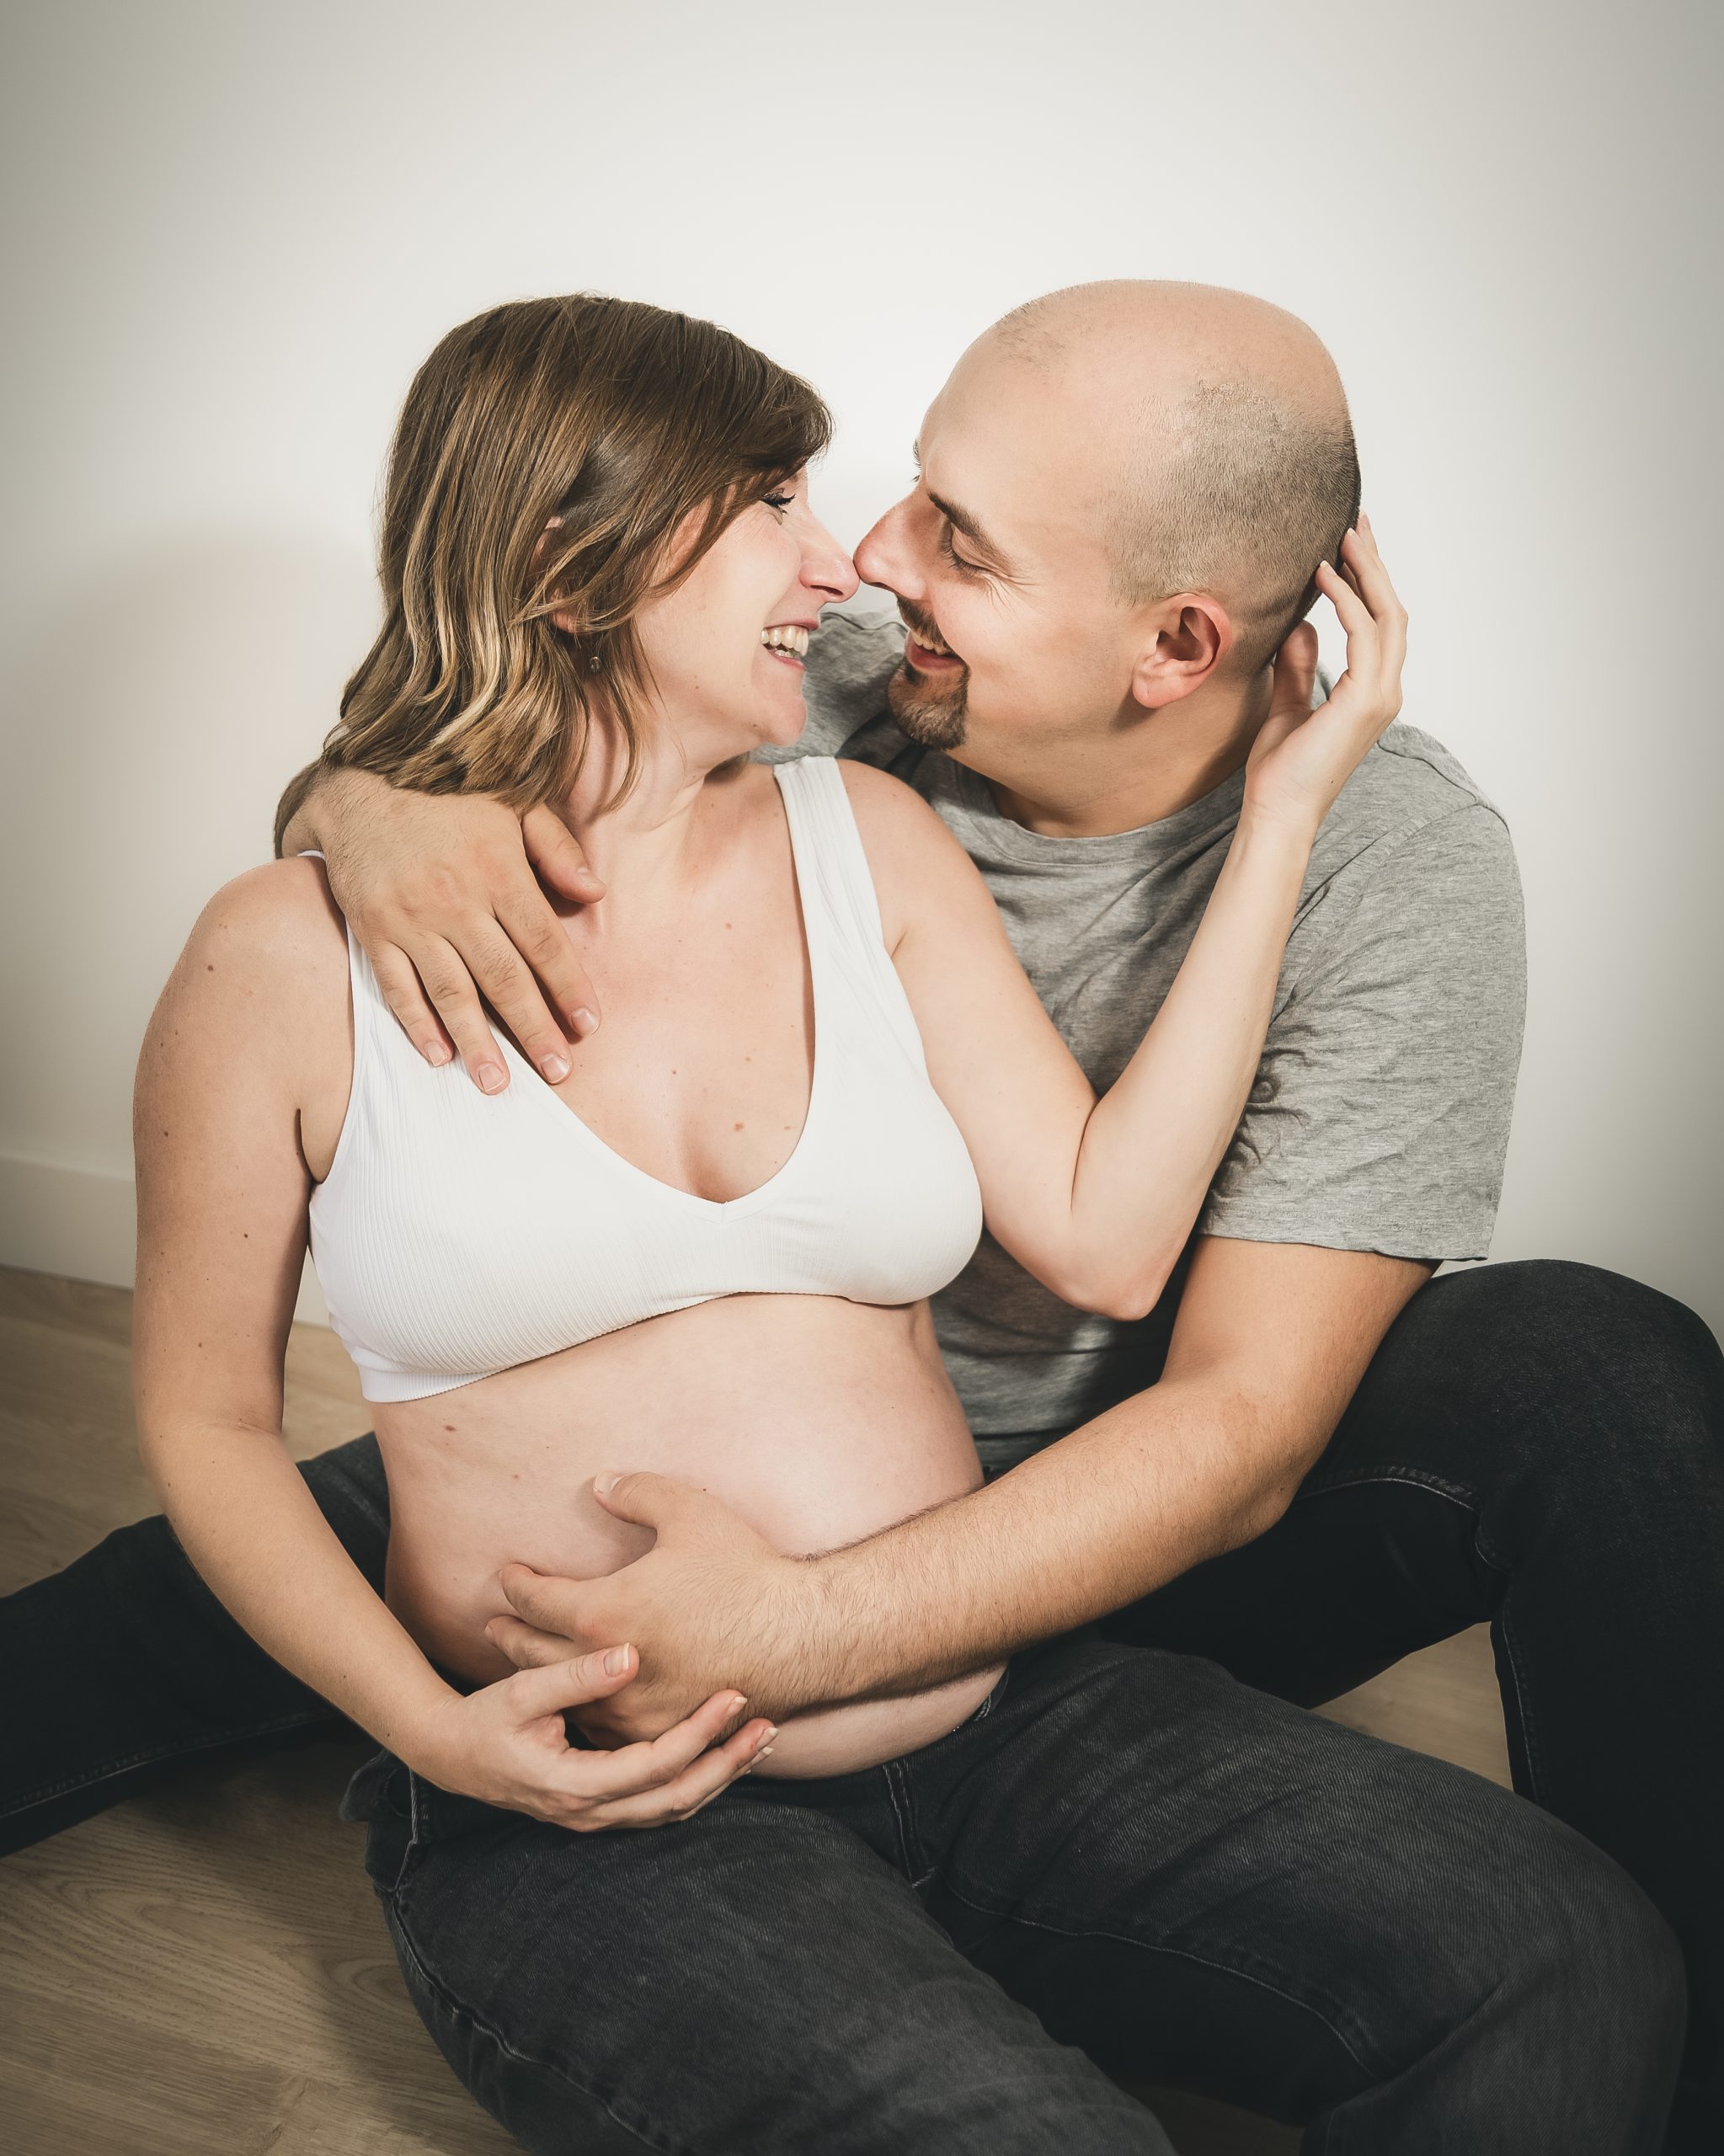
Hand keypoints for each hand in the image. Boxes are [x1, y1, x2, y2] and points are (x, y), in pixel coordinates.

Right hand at [293, 767, 607, 1089]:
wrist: (362, 780)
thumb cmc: (448, 793)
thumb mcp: (513, 802)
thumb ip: (556, 848)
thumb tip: (595, 894)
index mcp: (498, 870)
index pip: (543, 943)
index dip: (568, 987)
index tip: (589, 1026)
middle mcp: (456, 900)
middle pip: (503, 978)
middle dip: (533, 1030)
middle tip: (557, 1072)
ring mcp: (411, 919)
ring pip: (451, 992)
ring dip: (476, 1042)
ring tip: (497, 1085)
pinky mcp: (373, 929)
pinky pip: (396, 985)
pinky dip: (416, 1024)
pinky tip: (438, 1056)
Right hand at [406, 1644, 775, 1829]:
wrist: (451, 1757)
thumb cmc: (484, 1720)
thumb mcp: (522, 1693)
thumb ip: (576, 1676)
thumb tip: (630, 1654)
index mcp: (573, 1786)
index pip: (654, 1766)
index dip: (699, 1733)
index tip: (735, 1695)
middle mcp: (591, 1813)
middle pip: (677, 1798)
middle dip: (726, 1763)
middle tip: (769, 1724)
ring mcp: (598, 1817)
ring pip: (674, 1808)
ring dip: (719, 1775)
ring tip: (762, 1737)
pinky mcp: (603, 1809)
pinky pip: (662, 1803)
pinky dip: (697, 1779)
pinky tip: (724, 1753)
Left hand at [484, 1473, 818, 1744]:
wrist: (802, 1636)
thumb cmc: (744, 1570)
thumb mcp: (689, 1512)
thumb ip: (636, 1491)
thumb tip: (599, 1483)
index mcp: (604, 1612)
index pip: (538, 1601)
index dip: (518, 1585)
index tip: (508, 1574)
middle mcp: (609, 1668)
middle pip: (536, 1655)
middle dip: (509, 1635)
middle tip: (492, 1625)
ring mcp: (634, 1709)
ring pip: (569, 1699)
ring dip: (541, 1679)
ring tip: (529, 1665)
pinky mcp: (663, 1730)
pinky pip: (607, 1728)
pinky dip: (586, 1712)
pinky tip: (583, 1703)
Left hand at [1242, 516, 1407, 838]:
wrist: (1277, 811)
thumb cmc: (1280, 770)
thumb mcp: (1287, 706)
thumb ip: (1299, 666)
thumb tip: (1302, 626)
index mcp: (1371, 692)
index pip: (1379, 624)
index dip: (1368, 581)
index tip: (1349, 545)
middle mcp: (1385, 690)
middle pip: (1391, 611)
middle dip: (1375, 564)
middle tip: (1355, 523)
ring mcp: (1381, 696)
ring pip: (1387, 616)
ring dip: (1366, 571)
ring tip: (1343, 536)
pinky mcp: (1365, 700)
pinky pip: (1363, 634)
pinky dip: (1346, 600)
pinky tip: (1323, 575)